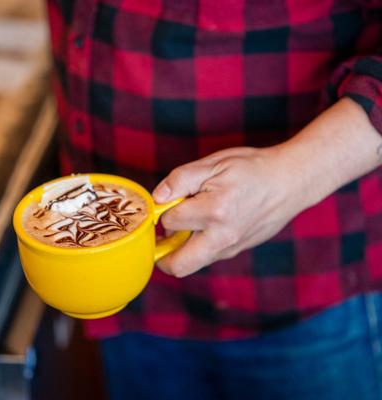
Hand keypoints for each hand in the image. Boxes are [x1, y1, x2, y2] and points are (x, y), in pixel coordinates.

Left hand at [153, 99, 381, 277]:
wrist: (291, 182)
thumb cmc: (252, 169)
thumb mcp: (214, 164)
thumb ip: (180, 180)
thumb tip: (157, 198)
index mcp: (214, 211)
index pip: (169, 221)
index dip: (162, 210)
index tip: (166, 202)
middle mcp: (222, 237)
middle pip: (177, 265)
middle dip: (161, 254)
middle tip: (160, 234)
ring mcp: (231, 248)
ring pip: (193, 263)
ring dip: (181, 249)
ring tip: (187, 223)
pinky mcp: (238, 250)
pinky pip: (209, 255)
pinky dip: (198, 246)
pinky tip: (206, 224)